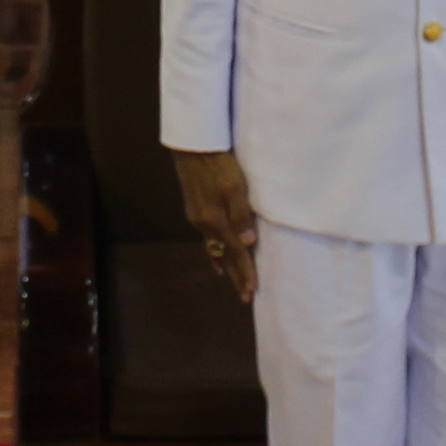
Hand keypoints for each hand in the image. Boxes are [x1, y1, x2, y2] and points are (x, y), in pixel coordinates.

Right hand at [170, 143, 258, 296]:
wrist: (193, 148)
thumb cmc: (219, 164)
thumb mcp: (235, 186)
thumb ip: (241, 214)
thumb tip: (248, 243)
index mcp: (216, 220)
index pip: (236, 252)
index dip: (245, 271)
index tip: (252, 290)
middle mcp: (205, 224)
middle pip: (224, 256)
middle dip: (236, 276)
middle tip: (245, 297)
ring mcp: (198, 219)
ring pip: (215, 249)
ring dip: (226, 267)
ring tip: (233, 283)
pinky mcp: (195, 212)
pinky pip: (206, 240)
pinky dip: (213, 253)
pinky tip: (215, 260)